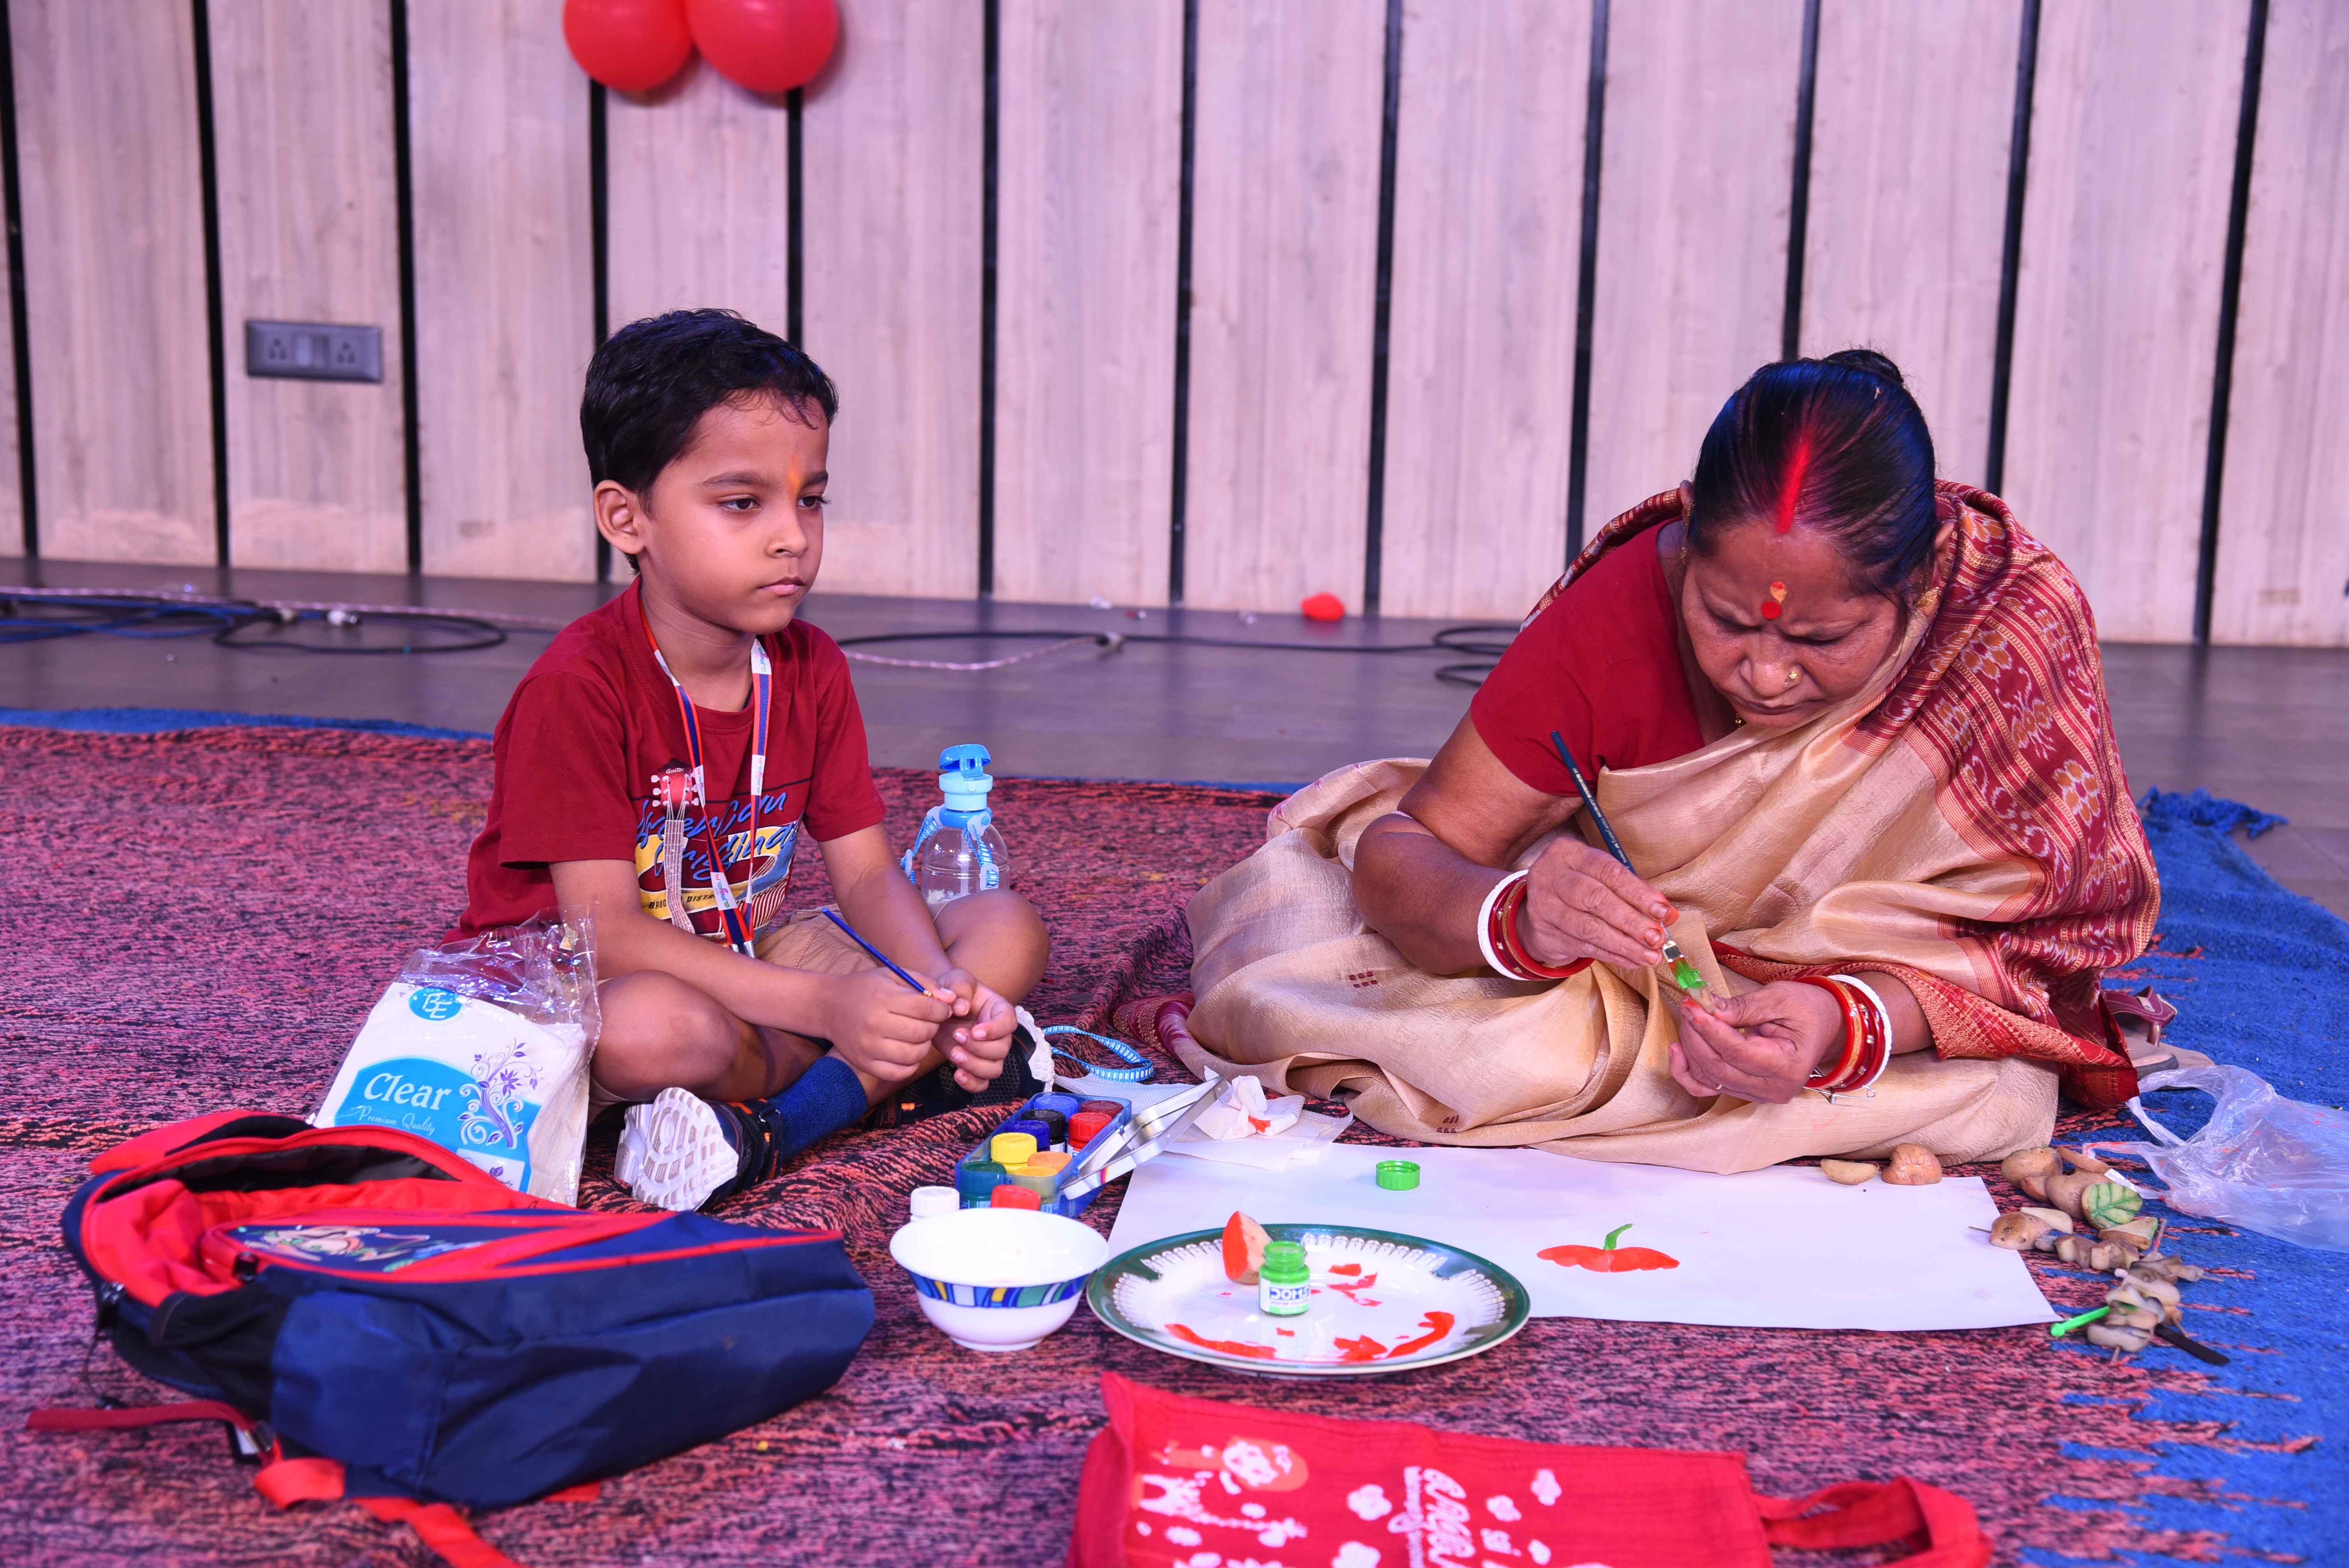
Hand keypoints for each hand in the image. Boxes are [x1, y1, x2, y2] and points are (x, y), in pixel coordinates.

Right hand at [820, 968, 954, 1086]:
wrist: (828, 1006)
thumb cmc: (866, 988)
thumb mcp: (894, 975)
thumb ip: (925, 984)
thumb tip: (952, 1001)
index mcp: (882, 998)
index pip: (926, 1009)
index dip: (942, 1010)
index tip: (942, 1009)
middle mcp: (874, 1024)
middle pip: (922, 1032)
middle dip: (933, 1027)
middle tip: (929, 1022)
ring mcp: (869, 1048)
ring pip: (914, 1055)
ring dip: (924, 1046)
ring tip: (919, 1036)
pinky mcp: (865, 1064)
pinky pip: (900, 1072)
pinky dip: (911, 1064)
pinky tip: (908, 1051)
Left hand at [934, 967, 1019, 1092]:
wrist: (938, 1006)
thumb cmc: (952, 989)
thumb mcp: (955, 979)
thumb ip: (960, 987)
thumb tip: (962, 1008)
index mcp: (999, 1010)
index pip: (1009, 1023)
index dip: (995, 1030)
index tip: (975, 1031)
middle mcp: (998, 1034)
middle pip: (1002, 1050)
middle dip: (979, 1048)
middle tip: (956, 1036)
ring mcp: (987, 1053)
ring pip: (994, 1069)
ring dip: (974, 1066)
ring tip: (954, 1054)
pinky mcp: (973, 1066)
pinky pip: (981, 1084)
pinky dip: (971, 1084)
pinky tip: (957, 1074)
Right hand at [1516, 838, 1677, 971]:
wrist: (1539, 904)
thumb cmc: (1581, 884)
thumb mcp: (1601, 876)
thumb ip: (1633, 891)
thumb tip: (1667, 915)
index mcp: (1569, 853)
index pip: (1608, 871)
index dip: (1638, 892)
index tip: (1662, 911)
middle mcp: (1551, 876)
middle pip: (1595, 899)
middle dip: (1631, 921)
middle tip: (1656, 938)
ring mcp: (1543, 906)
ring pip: (1588, 928)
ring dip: (1624, 945)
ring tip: (1649, 956)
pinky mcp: (1544, 933)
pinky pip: (1583, 947)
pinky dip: (1612, 955)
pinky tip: (1632, 960)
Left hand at [1668, 981, 1844, 1104]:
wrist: (1825, 1027)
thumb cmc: (1807, 1010)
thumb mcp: (1780, 999)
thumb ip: (1743, 1007)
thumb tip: (1707, 1007)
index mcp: (1789, 1066)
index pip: (1737, 1051)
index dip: (1709, 1028)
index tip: (1692, 1003)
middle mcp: (1773, 1089)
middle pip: (1718, 1067)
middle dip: (1696, 1034)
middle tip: (1688, 1005)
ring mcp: (1759, 1095)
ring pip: (1708, 1077)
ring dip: (1691, 1047)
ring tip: (1689, 1017)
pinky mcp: (1745, 1092)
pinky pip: (1707, 1088)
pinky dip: (1688, 1071)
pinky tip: (1678, 1049)